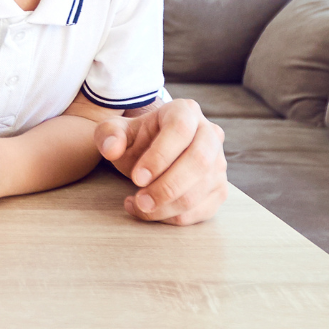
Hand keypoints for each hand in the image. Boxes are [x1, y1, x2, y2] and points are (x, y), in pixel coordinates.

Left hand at [94, 98, 226, 224]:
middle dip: (167, 187)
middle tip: (140, 201)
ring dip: (168, 206)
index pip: (180, 130)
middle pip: (199, 162)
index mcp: (184, 111)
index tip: (137, 178)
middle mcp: (209, 133)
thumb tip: (112, 148)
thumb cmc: (135, 140)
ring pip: (201, 189)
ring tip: (140, 206)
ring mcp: (219, 162)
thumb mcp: (115, 132)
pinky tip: (153, 213)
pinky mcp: (219, 189)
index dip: (159, 156)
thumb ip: (109, 135)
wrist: (151, 153)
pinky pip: (204, 209)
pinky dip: (176, 217)